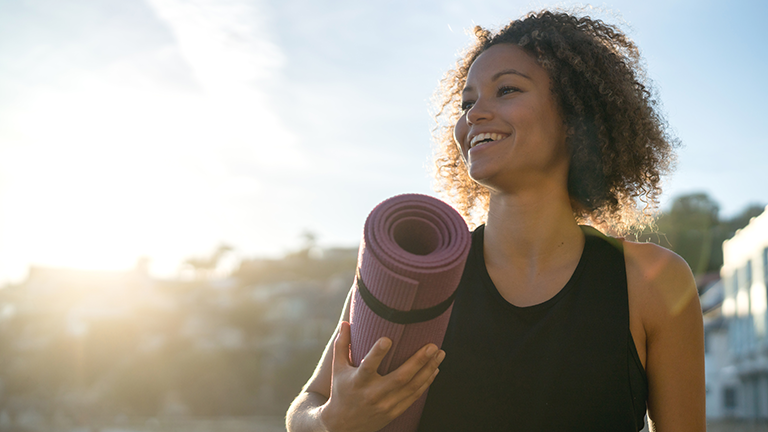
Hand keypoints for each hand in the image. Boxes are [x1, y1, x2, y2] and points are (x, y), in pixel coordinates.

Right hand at [319, 321, 444, 431]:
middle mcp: (373, 394)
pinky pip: (414, 396)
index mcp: (358, 381)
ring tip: (440, 354)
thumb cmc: (341, 392)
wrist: (343, 426)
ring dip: (428, 369)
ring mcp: (386, 405)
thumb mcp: (338, 369)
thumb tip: (346, 322)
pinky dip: (426, 382)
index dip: (377, 353)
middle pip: (400, 377)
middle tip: (432, 346)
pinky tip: (435, 369)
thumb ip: (342, 345)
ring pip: (412, 387)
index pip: (368, 366)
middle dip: (419, 361)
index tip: (388, 338)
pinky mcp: (394, 412)